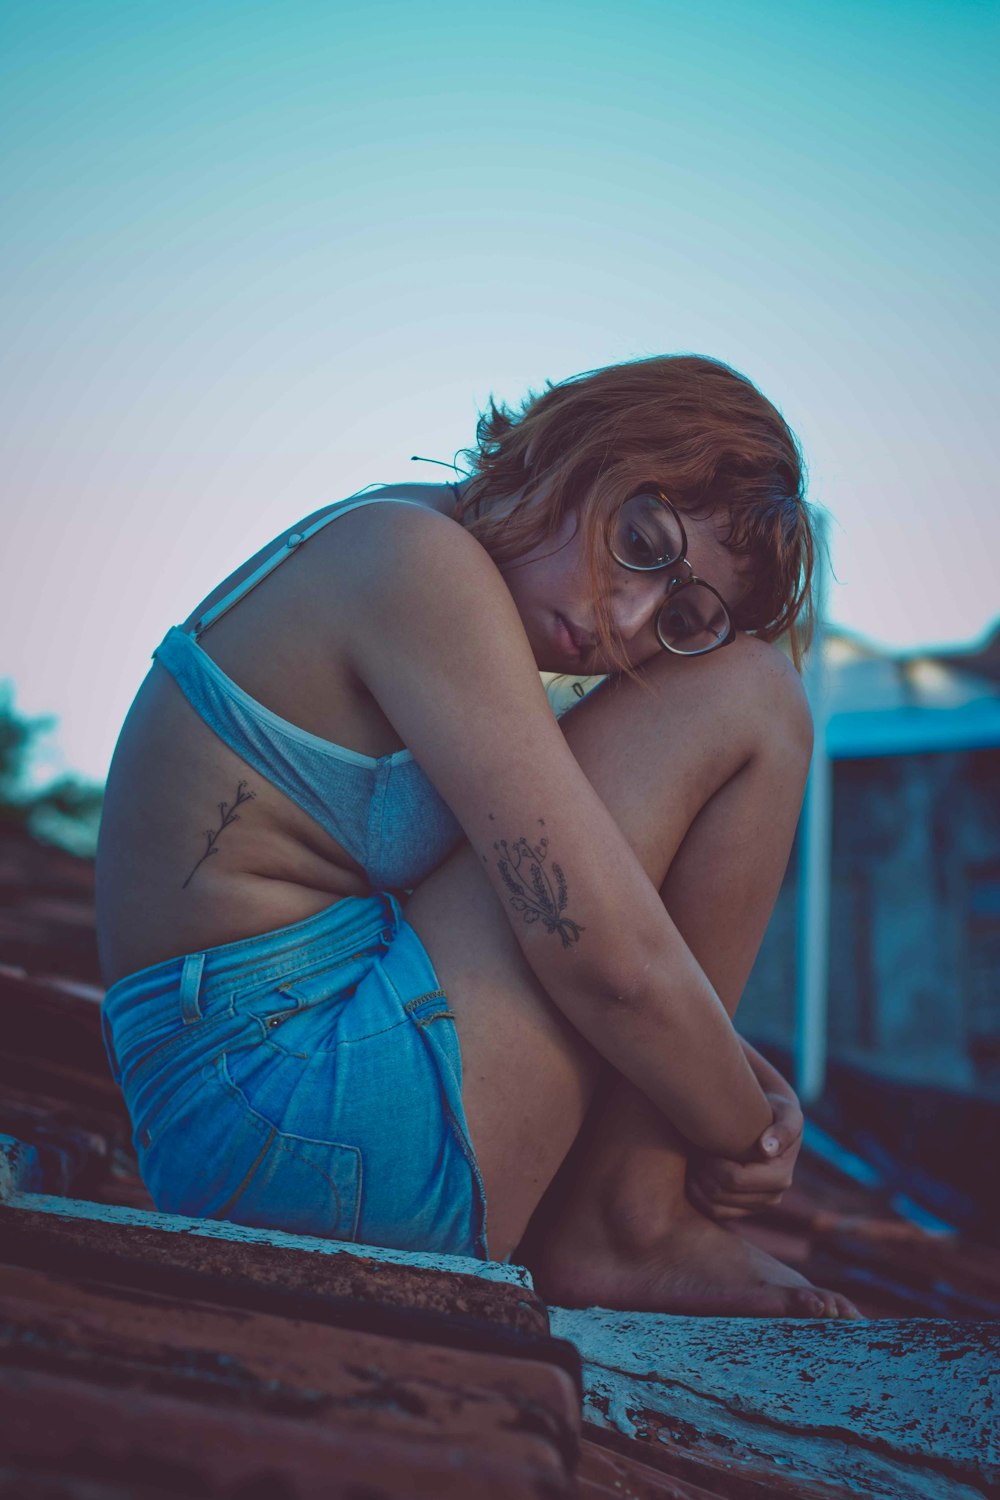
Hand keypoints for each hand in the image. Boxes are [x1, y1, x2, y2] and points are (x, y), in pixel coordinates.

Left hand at [686, 1090, 803, 1221]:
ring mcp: (757, 1207)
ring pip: (714, 1207)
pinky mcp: (743, 1210)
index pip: (734, 1179)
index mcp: (780, 1178)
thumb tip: (766, 1149)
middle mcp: (772, 1198)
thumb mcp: (786, 1112)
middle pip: (721, 1194)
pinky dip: (698, 1195)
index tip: (702, 1139)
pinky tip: (693, 1170)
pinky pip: (713, 1212)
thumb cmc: (776, 1111)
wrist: (771, 1121)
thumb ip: (783, 1128)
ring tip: (693, 1157)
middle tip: (693, 1148)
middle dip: (702, 1171)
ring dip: (697, 1184)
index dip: (712, 1162)